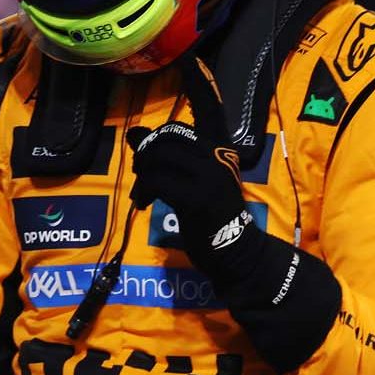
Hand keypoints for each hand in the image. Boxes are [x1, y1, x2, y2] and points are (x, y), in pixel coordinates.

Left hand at [126, 122, 251, 270]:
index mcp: (219, 151)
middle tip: (139, 171)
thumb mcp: (200, 182)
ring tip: (142, 190)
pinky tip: (144, 204)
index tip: (142, 143)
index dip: (156, 132)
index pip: (186, 125)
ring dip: (143, 172)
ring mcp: (208, 175)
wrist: (236, 250)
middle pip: (169, 137)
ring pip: (161, 156)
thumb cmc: (214, 218)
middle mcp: (217, 156)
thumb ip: (176, 161)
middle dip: (145, 150)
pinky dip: (144, 191)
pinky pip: (158, 181)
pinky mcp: (195, 197)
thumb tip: (137, 135)